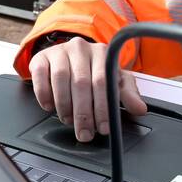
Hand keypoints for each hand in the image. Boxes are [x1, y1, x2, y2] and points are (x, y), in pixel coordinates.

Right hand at [27, 37, 147, 142]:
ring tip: (68, 120)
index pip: (103, 81)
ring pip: (61, 79)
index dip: (103, 107)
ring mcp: (59, 51)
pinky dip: (44, 94)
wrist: (68, 57)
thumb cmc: (93, 71)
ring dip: (64, 105)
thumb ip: (127, 95)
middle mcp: (80, 48)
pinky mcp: (41, 57)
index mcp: (102, 53)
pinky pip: (40, 76)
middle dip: (84, 113)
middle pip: (82, 82)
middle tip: (85, 133)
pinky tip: (49, 106)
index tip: (104, 128)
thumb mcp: (113, 81)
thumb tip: (140, 109)